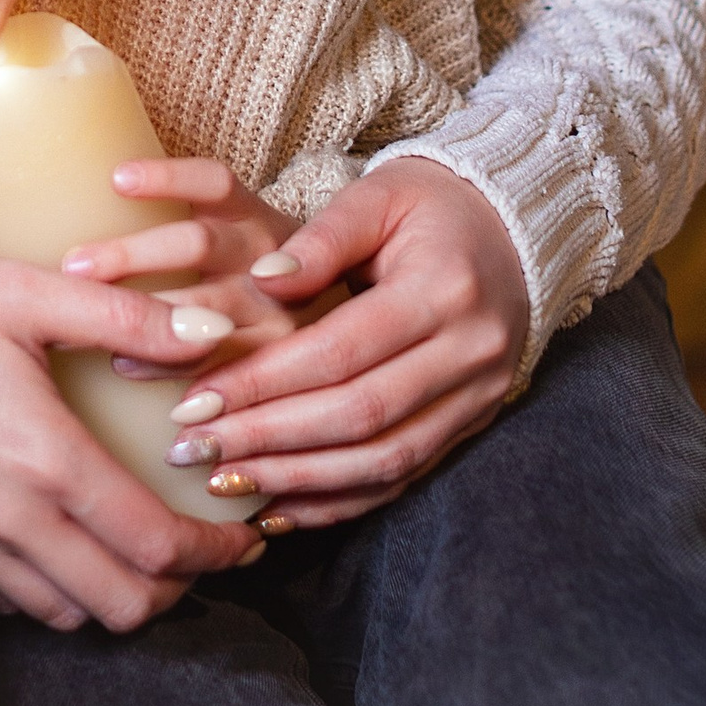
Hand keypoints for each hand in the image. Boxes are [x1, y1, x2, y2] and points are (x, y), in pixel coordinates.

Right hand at [0, 251, 268, 627]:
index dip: (215, 556)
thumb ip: (125, 316)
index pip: (156, 546)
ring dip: (111, 595)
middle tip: (195, 553)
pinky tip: (60, 545)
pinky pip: (7, 602)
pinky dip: (49, 591)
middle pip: (121, 607)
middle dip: (175, 590)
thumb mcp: (26, 293)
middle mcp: (8, 522)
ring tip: (132, 550)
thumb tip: (212, 328)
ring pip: (65, 614)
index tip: (243, 541)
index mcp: (44, 459)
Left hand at [57, 156, 303, 367]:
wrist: (336, 322)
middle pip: (198, 244)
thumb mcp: (236, 234)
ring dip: (141, 312)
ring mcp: (278, 307)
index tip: (117, 180)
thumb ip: (181, 223)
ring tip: (86, 317)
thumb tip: (85, 204)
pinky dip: (167, 363)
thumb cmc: (253, 273)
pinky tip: (124, 363)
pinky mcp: (277, 355)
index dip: (168, 177)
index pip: (215, 183)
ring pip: (205, 307)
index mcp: (253, 213)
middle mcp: (269, 254)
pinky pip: (215, 359)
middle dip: (131, 255)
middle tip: (73, 266)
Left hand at [152, 158, 530, 529]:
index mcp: (443, 290)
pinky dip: (339, 502)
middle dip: (268, 440)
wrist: (512, 232)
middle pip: (359, 417)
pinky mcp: (470, 427)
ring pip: (382, 462)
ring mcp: (477, 399)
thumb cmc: (430, 207)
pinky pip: (402, 480)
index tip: (194, 401)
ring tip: (223, 482)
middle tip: (192, 450)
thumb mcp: (377, 195)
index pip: (341, 352)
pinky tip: (278, 510)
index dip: (264, 382)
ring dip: (297, 481)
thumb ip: (320, 239)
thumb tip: (261, 281)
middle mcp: (469, 355)